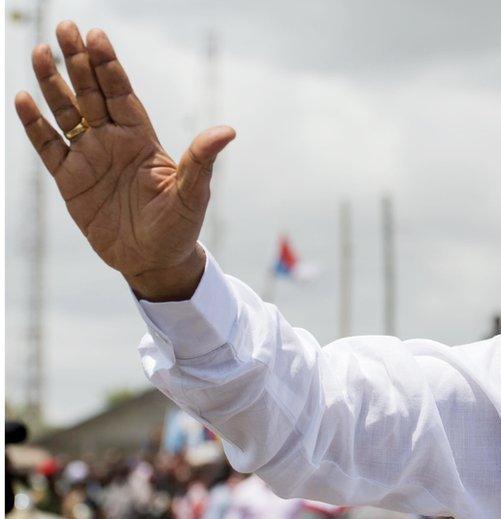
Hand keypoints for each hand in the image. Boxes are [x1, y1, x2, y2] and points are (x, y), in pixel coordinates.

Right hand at [14, 21, 234, 300]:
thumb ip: (202, 159)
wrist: (154, 260)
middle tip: (65, 27)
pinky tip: (24, 99)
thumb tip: (228, 131)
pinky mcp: (70, 180)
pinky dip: (36, 125)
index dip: (109, 65)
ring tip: (40, 52)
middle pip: (91, 93)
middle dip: (78, 61)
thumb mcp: (193, 192)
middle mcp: (113, 141)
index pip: (122, 93)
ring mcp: (89, 158)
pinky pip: (49, 147)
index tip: (97, 36)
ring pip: (67, 112)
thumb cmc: (179, 225)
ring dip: (53, 84)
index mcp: (141, 139)